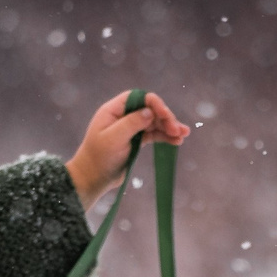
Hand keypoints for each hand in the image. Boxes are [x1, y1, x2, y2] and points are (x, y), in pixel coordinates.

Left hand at [66, 90, 191, 206]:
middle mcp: (123, 116)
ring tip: (183, 135)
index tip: (166, 115)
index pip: (139, 98)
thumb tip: (150, 111)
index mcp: (114, 110)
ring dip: (168, 127)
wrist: (93, 179)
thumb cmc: (99, 158)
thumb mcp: (114, 139)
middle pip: (149, 110)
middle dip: (165, 118)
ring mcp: (130, 128)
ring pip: (153, 123)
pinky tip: (177, 141)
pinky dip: (164, 137)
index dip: (154, 103)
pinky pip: (153, 135)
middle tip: (178, 130)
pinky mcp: (135, 141)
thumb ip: (131, 123)